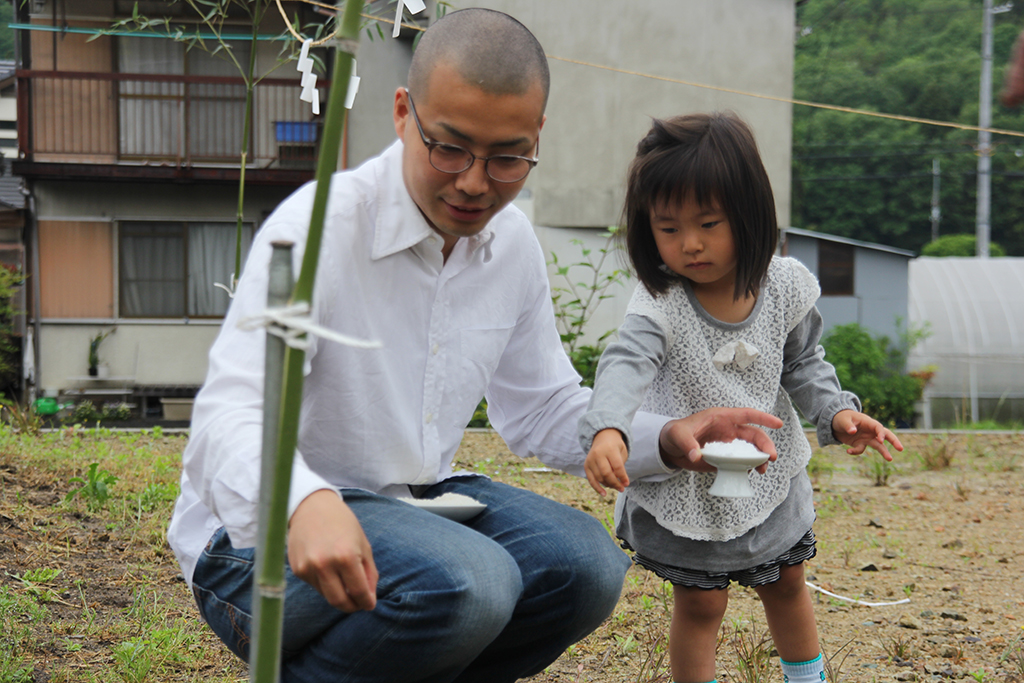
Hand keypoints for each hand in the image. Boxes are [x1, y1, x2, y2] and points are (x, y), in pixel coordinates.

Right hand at [287, 489, 378, 611]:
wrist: (311, 507)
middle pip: (339, 601)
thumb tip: (369, 598)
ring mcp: (308, 568)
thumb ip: (369, 572)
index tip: (370, 604)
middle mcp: (324, 564)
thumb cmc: (342, 523)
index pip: (359, 591)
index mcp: (345, 556)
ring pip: (326, 595)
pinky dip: (325, 584)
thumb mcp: (363, 544)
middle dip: (352, 607)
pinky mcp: (297, 570)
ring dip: (339, 594)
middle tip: (358, 603)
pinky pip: (315, 586)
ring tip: (345, 582)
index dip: (367, 602)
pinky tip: (328, 569)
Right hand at [585, 429, 629, 494]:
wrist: (602, 437)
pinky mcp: (586, 465)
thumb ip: (620, 465)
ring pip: (599, 478)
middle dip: (615, 483)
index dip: (623, 477)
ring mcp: (590, 460)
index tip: (627, 483)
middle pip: (606, 473)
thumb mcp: (622, 451)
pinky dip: (597, 488)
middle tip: (622, 488)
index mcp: (609, 449)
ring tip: (616, 487)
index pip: (617, 466)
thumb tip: (618, 482)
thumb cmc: (615, 446)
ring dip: (609, 485)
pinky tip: (604, 494)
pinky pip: (591, 479)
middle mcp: (598, 454)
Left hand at [659, 407, 782, 472]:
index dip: (763, 417)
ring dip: (760, 459)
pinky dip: (748, 468)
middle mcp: (728, 430)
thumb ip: (686, 442)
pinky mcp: (725, 459)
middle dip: (765, 445)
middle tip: (771, 457)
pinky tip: (750, 474)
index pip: (746, 415)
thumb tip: (696, 455)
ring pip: (751, 450)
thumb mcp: (677, 435)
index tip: (778, 423)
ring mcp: (728, 445)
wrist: (669, 447)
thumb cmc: (674, 433)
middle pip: (753, 436)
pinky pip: (741, 463)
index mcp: (721, 418)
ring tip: (762, 470)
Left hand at [832, 410, 902, 460]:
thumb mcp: (843, 420)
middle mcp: (870, 431)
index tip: (881, 440)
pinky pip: (861, 449)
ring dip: (884, 452)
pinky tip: (848, 451)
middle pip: (885, 435)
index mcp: (868, 422)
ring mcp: (866, 438)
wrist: (835, 423)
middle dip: (893, 441)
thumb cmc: (841, 418)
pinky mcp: (860, 444)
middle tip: (900, 448)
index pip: (878, 427)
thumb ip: (848, 425)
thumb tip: (853, 432)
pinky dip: (856, 452)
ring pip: (878, 445)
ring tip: (890, 459)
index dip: (881, 434)